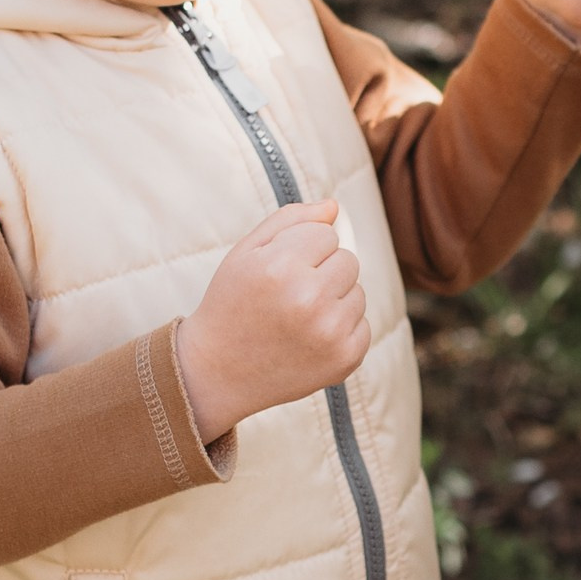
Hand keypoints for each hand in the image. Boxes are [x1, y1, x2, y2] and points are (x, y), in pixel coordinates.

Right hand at [176, 199, 370, 444]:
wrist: (217, 372)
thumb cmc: (232, 304)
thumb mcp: (246, 252)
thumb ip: (290, 220)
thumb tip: (334, 207)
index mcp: (281, 267)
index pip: (326, 234)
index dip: (303, 249)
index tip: (282, 268)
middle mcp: (308, 299)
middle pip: (349, 260)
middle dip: (323, 271)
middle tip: (290, 294)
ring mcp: (330, 332)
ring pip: (359, 292)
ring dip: (335, 299)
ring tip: (298, 318)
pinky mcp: (345, 358)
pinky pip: (363, 324)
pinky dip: (342, 329)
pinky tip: (309, 339)